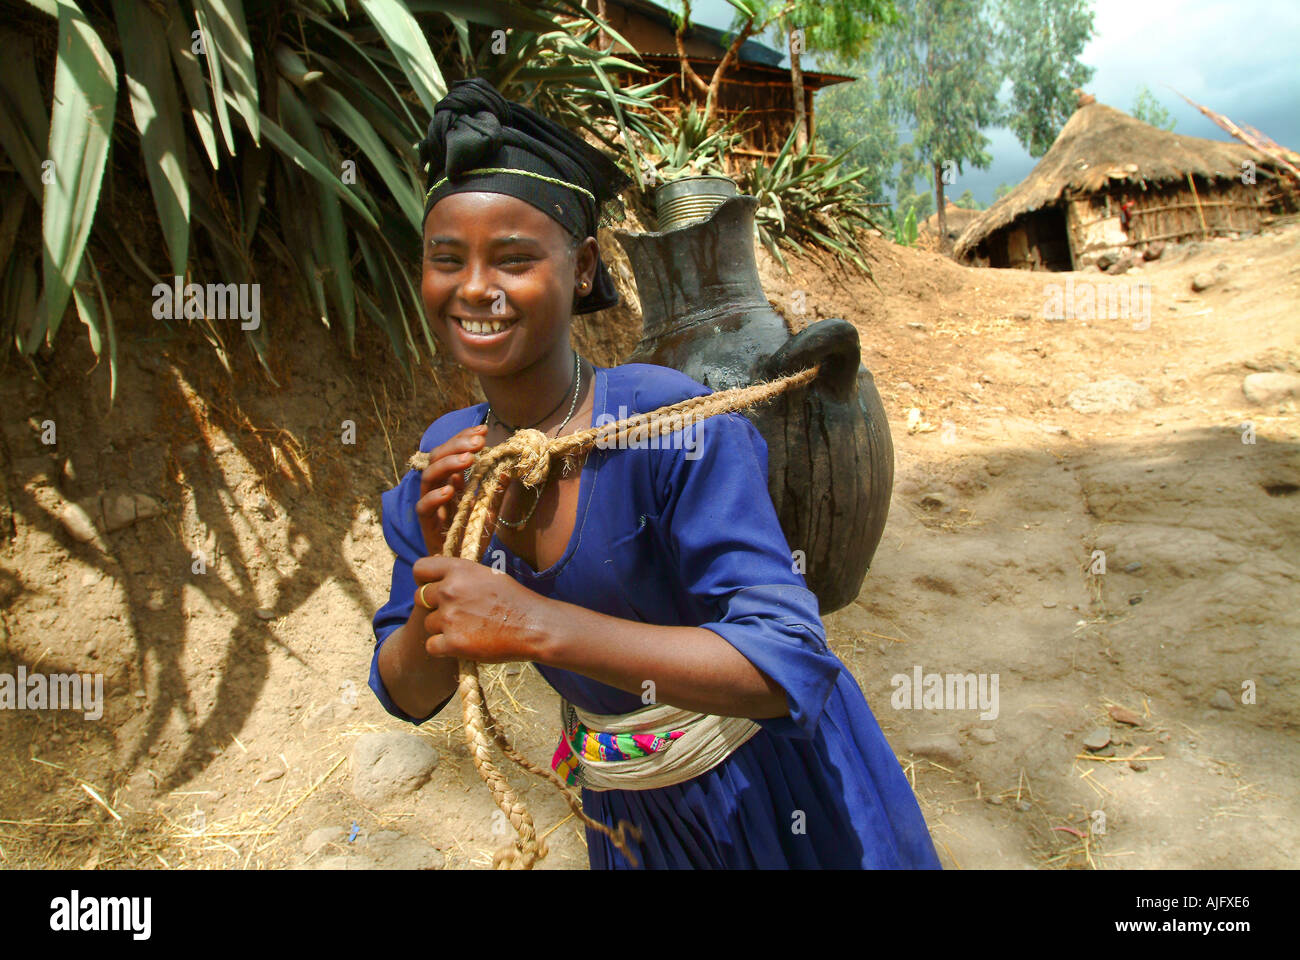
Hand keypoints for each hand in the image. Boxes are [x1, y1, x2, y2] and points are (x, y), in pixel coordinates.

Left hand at [412, 556, 548, 663]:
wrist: (534, 626)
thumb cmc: (515, 599)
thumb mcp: (488, 575)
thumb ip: (462, 575)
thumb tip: (439, 577)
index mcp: (459, 569)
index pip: (420, 568)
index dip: (424, 580)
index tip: (432, 587)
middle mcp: (450, 590)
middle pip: (420, 598)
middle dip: (433, 606)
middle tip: (455, 613)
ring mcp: (450, 617)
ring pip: (427, 624)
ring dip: (442, 628)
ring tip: (468, 629)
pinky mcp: (453, 642)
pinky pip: (431, 646)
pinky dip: (443, 648)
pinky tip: (461, 644)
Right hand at [414, 423, 488, 556]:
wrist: (464, 564)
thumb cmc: (474, 533)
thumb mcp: (491, 507)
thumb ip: (496, 487)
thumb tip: (509, 465)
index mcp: (451, 479)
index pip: (452, 451)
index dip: (464, 437)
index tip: (483, 430)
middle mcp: (438, 488)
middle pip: (437, 458)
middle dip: (457, 445)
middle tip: (478, 442)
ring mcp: (430, 505)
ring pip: (427, 477)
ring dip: (448, 464)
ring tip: (468, 459)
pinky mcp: (426, 525)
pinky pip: (423, 507)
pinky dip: (435, 497)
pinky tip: (451, 490)